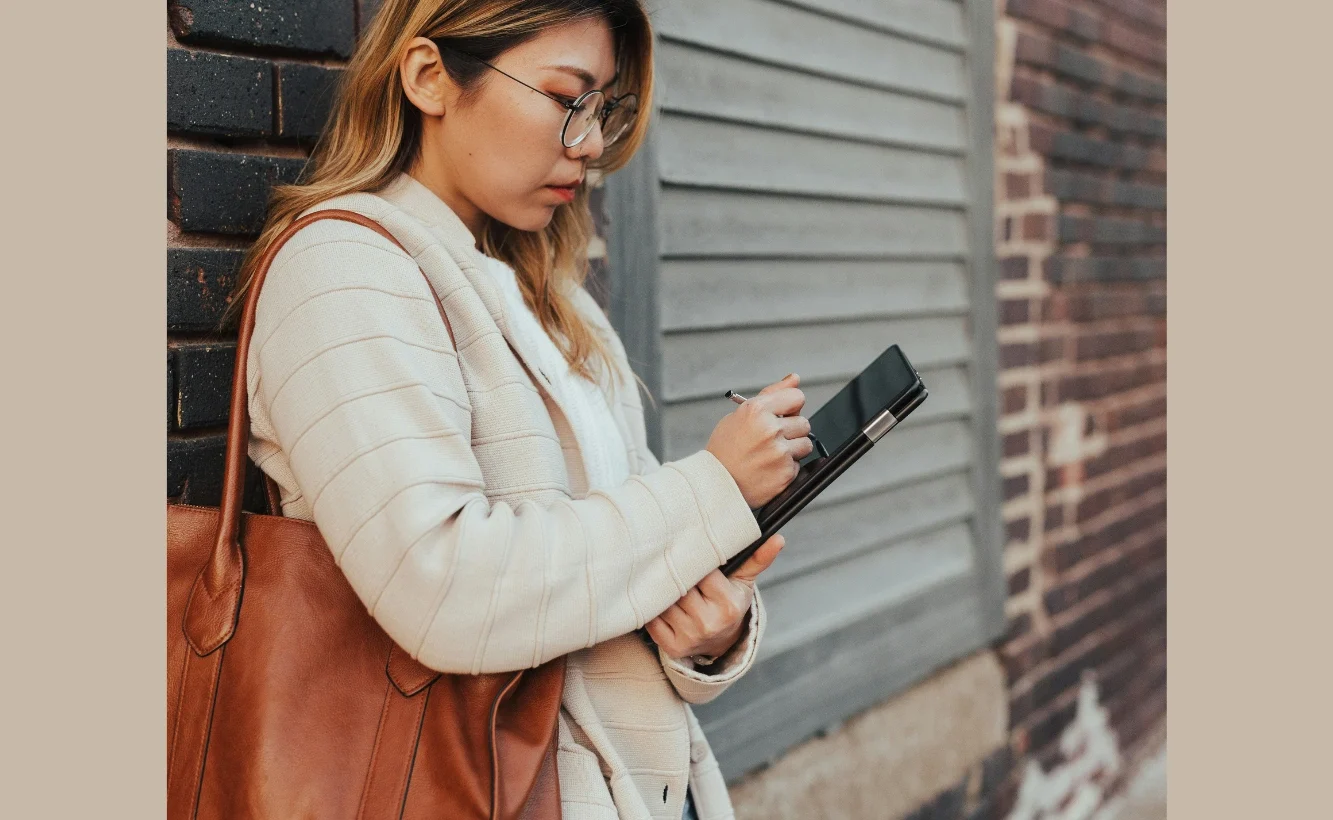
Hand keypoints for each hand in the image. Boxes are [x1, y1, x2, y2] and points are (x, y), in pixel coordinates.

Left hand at [645, 534, 784, 661]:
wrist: (721, 642)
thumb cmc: (729, 603)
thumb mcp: (743, 582)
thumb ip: (757, 559)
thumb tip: (778, 539)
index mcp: (728, 604)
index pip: (702, 573)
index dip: (693, 562)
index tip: (690, 554)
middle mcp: (708, 623)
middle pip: (680, 587)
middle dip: (676, 576)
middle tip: (673, 566)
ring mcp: (689, 636)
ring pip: (664, 601)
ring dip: (662, 591)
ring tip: (667, 584)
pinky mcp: (672, 646)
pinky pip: (652, 619)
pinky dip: (654, 608)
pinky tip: (661, 602)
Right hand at [706, 373, 811, 507]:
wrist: (716, 484)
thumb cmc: (726, 448)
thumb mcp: (741, 414)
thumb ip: (772, 395)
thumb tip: (794, 378)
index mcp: (756, 410)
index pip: (797, 397)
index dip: (791, 406)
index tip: (784, 414)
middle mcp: (770, 429)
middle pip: (804, 422)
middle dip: (791, 431)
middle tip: (771, 440)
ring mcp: (779, 452)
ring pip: (806, 444)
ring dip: (793, 449)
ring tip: (770, 455)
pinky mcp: (786, 473)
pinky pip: (799, 464)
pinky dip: (787, 467)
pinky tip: (769, 468)